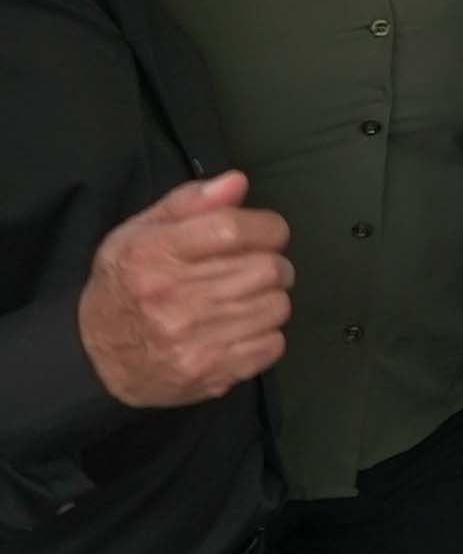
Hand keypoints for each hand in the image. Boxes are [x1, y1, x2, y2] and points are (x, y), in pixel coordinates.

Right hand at [76, 175, 291, 408]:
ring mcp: (192, 339)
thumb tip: (237, 182)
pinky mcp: (209, 371)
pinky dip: (265, 335)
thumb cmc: (125, 284)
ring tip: (243, 299)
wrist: (95, 357)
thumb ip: (190, 203)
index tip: (267, 233)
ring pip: (276, 306)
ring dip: (269, 299)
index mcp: (152, 255)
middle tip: (255, 268)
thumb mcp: (140, 233)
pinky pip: (272, 345)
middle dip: (272, 263)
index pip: (233, 229)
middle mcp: (173, 297)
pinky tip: (238, 330)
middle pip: (267, 268)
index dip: (266, 227)